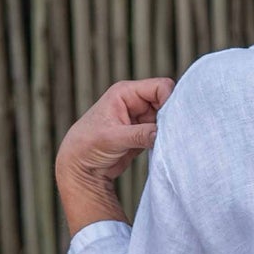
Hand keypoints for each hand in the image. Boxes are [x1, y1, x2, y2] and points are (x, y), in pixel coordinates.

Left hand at [55, 76, 173, 235]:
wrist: (82, 167)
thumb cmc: (88, 145)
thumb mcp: (113, 138)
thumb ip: (140, 134)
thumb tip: (165, 134)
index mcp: (126, 92)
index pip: (160, 87)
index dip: (170, 100)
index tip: (172, 121)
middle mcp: (135, 102)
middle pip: (166, 101)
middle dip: (171, 116)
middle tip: (170, 134)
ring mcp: (140, 118)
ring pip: (166, 118)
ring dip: (168, 130)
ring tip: (164, 143)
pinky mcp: (143, 134)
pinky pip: (163, 132)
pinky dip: (165, 140)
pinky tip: (162, 149)